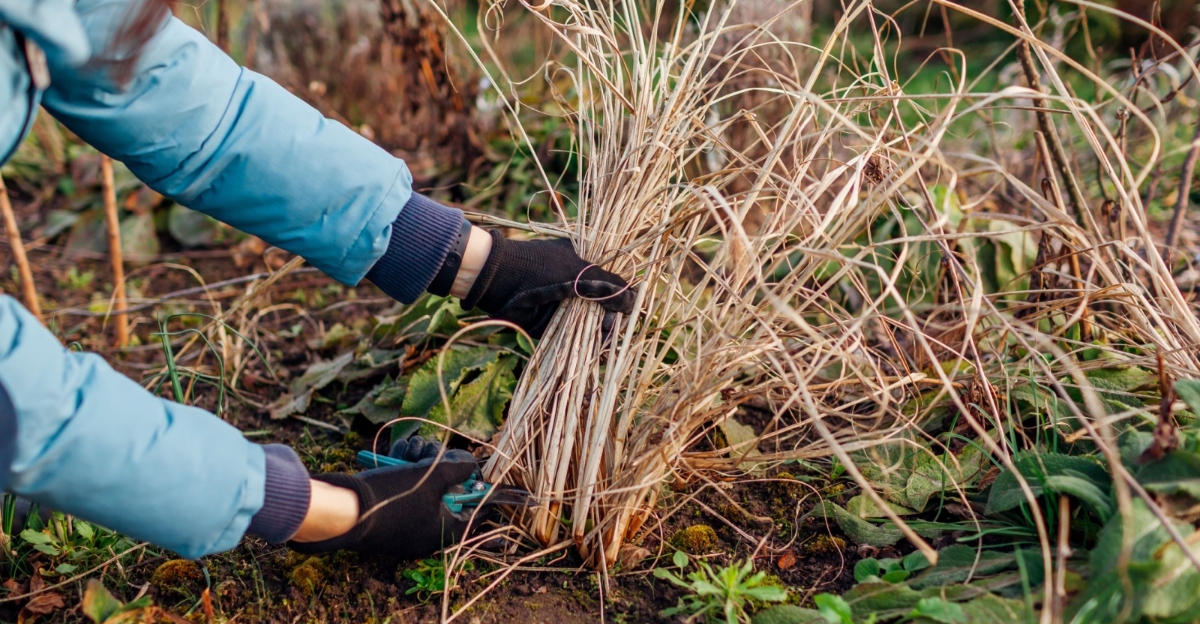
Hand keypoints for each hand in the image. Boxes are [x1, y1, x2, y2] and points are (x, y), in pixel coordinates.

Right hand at [289, 437, 476, 557]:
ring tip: (410, 448)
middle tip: (433, 449)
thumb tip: (470, 464)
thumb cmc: (393, 496)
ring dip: (419, 462)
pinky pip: (403, 492)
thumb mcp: (433, 476)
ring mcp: (404, 525)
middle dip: (440, 466)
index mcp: (442, 532)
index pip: (473, 514)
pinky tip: (396, 454)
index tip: (480, 474)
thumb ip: (458, 468)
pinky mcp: (386, 515)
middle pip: (445, 494)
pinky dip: (402, 471)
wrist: (342, 509)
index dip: (479, 491)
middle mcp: (425, 532)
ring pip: (422, 487)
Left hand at [462, 231, 635, 337]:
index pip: (613, 287)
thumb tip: (635, 301)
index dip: (621, 302)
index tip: (623, 312)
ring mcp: (566, 308)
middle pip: (605, 310)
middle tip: (609, 329)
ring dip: (601, 337)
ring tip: (604, 344)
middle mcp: (578, 289)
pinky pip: (575, 339)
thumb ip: (608, 288)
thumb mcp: (580, 273)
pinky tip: (596, 355)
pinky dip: (587, 348)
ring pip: (592, 327)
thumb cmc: (540, 268)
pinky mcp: (553, 326)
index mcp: (584, 268)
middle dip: (611, 322)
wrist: (498, 280)